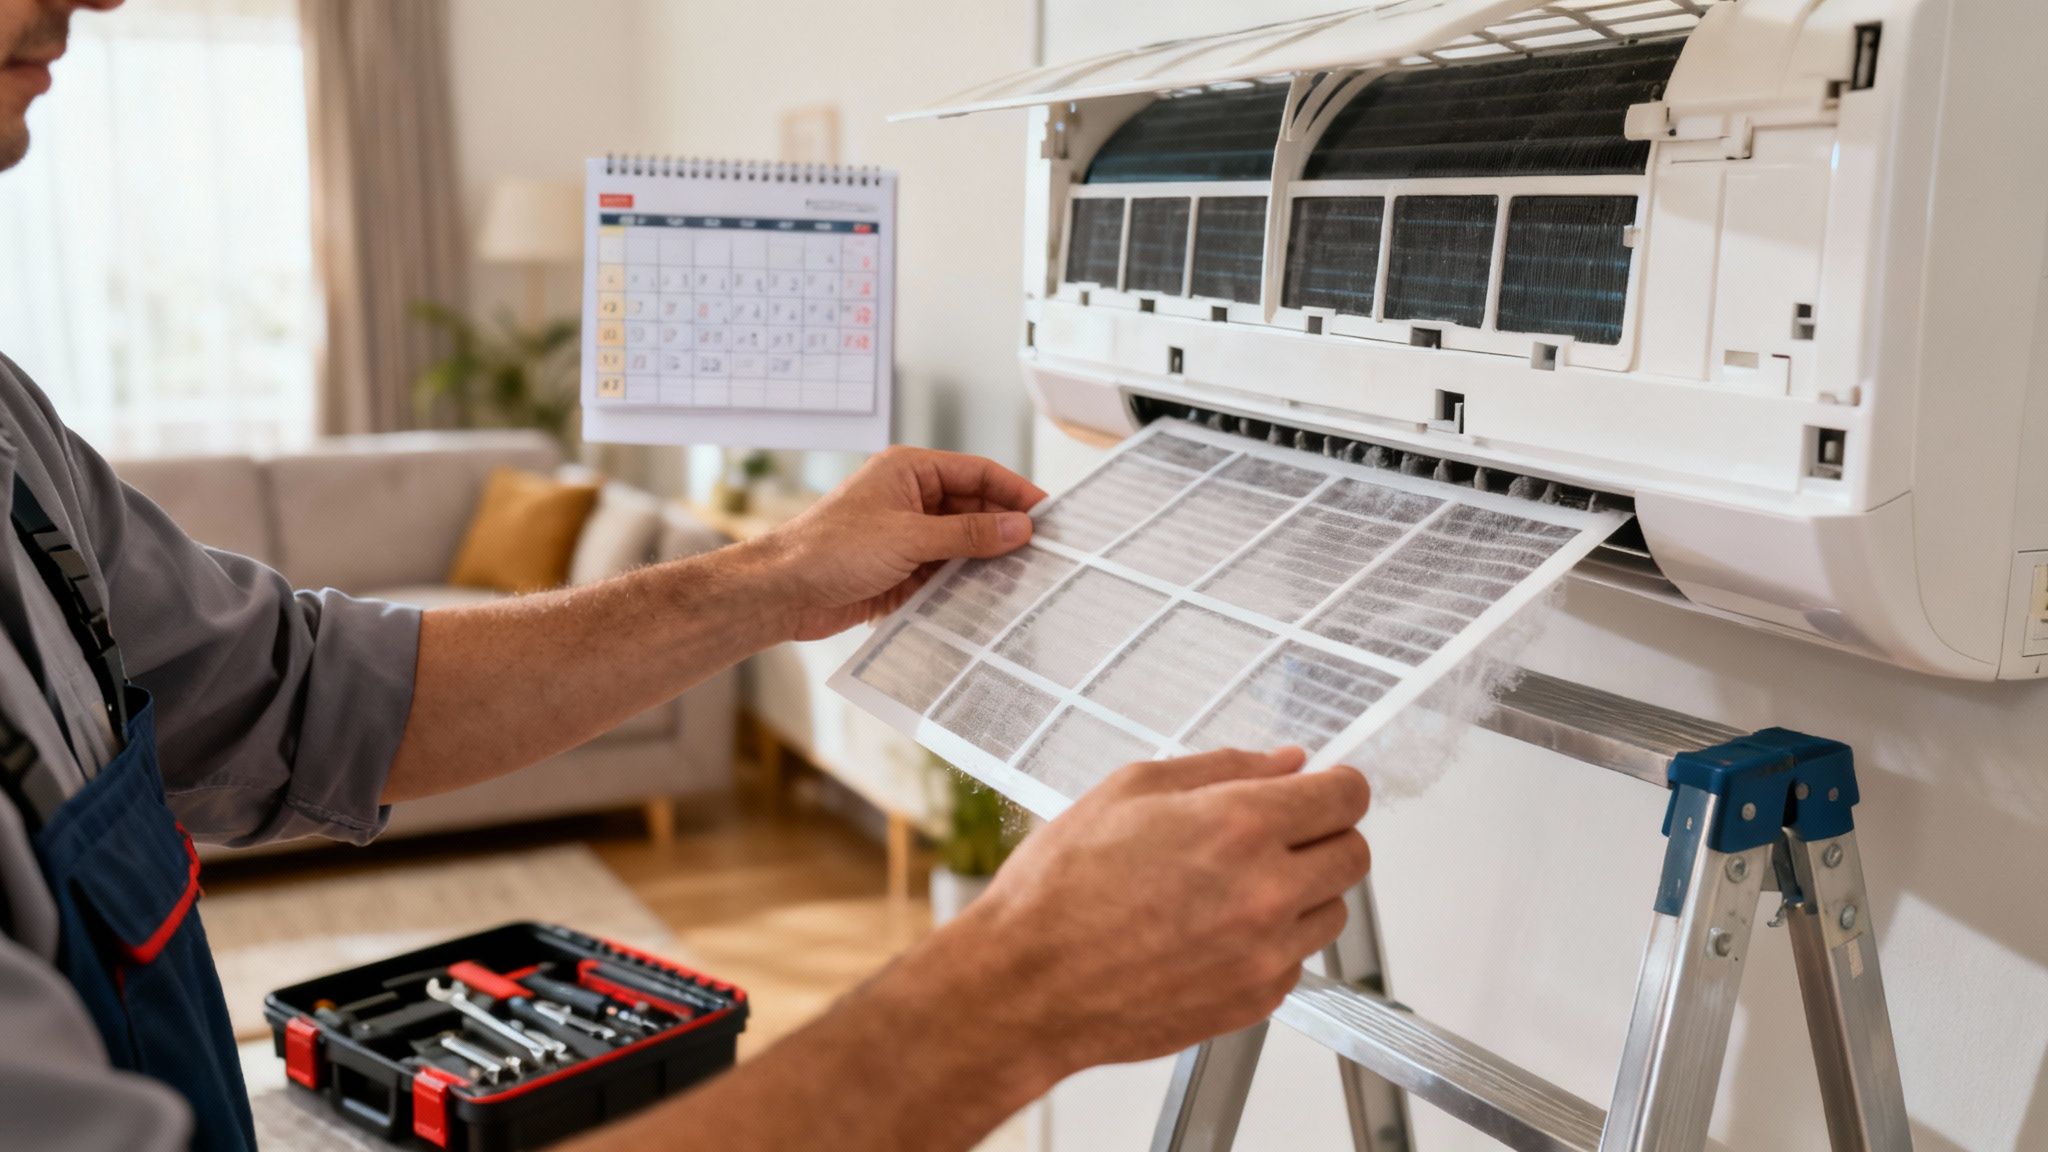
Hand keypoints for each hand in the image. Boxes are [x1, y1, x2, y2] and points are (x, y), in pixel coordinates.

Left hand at [762, 446, 1046, 641]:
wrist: (782, 592)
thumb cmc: (829, 549)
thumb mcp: (909, 537)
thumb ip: (967, 533)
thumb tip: (1017, 527)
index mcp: (910, 471)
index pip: (977, 472)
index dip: (1015, 491)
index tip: (1048, 514)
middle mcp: (911, 499)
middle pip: (974, 509)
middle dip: (1005, 530)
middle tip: (1044, 553)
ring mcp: (907, 537)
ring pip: (963, 545)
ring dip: (988, 561)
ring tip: (1025, 580)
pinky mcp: (902, 571)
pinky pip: (946, 574)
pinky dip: (966, 585)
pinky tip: (990, 600)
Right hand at [942, 749, 1372, 1078]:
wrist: (1026, 985)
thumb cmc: (1061, 888)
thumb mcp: (1130, 789)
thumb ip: (1222, 768)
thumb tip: (1285, 763)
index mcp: (1240, 825)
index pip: (1348, 796)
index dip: (1337, 786)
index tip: (1323, 789)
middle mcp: (1266, 891)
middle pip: (1354, 854)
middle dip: (1324, 836)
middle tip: (1277, 835)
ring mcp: (1265, 953)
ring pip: (1331, 911)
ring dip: (1301, 893)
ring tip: (1231, 889)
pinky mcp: (1254, 1001)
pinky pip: (1295, 961)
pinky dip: (1270, 943)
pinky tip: (1211, 932)